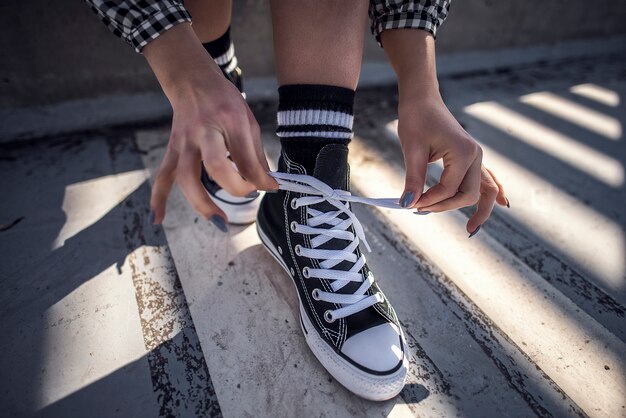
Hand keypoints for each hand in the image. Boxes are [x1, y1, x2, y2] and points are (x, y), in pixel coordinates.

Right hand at [143, 24, 276, 224]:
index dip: (259, 176)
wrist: (192, 81)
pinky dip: (158, 198)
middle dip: (234, 187)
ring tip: (219, 221)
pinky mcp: (172, 150)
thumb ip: (255, 153)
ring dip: (201, 203)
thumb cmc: (224, 101)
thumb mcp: (247, 119)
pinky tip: (156, 219)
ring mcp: (184, 142)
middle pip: (215, 165)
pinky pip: (163, 176)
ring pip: (186, 176)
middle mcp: (204, 131)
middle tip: (249, 196)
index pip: (245, 155)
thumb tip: (265, 184)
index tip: (270, 187)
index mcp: (229, 119)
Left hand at [397, 95, 507, 233]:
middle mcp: (475, 155)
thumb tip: (407, 204)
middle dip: (447, 207)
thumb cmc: (416, 119)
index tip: (408, 203)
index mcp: (463, 152)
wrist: (423, 100)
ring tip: (472, 229)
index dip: (429, 200)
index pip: (448, 188)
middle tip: (422, 212)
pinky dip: (491, 193)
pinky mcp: (471, 158)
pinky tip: (500, 205)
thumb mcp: (412, 149)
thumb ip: (413, 179)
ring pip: (483, 190)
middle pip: (469, 194)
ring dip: (477, 208)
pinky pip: (486, 179)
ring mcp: (476, 157)